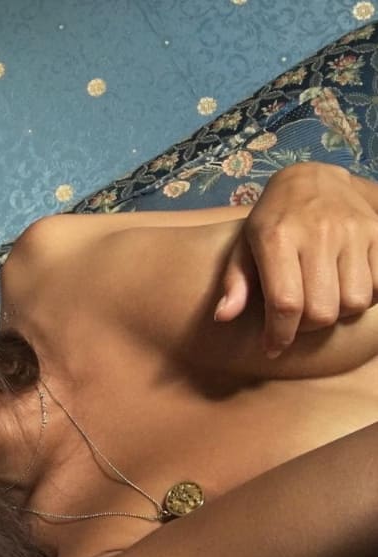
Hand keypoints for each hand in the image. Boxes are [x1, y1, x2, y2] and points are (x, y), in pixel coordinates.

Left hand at [214, 162, 377, 357]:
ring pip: (355, 303)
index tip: (272, 347)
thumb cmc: (272, 220)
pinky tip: (344, 287)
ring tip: (321, 299)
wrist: (314, 179)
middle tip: (295, 319)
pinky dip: (364, 297)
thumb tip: (224, 316)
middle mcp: (318, 233)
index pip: (286, 303)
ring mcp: (353, 231)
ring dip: (337, 313)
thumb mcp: (245, 245)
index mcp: (277, 237)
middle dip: (306, 327)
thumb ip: (235, 282)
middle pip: (323, 310)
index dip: (280, 334)